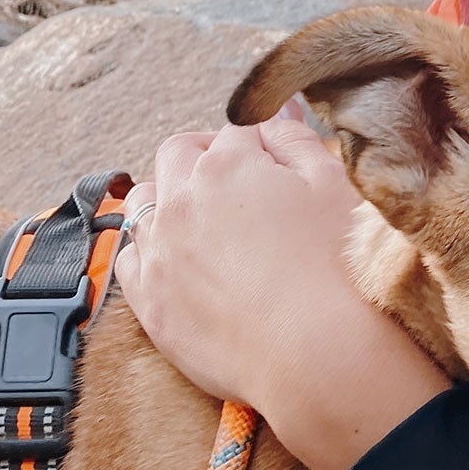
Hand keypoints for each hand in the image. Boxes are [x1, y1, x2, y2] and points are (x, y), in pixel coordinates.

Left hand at [117, 103, 448, 469]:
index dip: (261, 140)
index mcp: (230, 163)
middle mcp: (182, 199)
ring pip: (144, 201)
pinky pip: (130, 257)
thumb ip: (298, 140)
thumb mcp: (334, 187)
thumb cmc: (338, 268)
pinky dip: (149, 249)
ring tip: (204, 220)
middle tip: (240, 182)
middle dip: (206, 156)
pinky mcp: (149, 300)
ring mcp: (159, 251)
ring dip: (169, 197)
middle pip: (180, 153)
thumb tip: (278, 113)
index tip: (276, 161)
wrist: (317, 356)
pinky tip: (180, 262)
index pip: (238, 128)